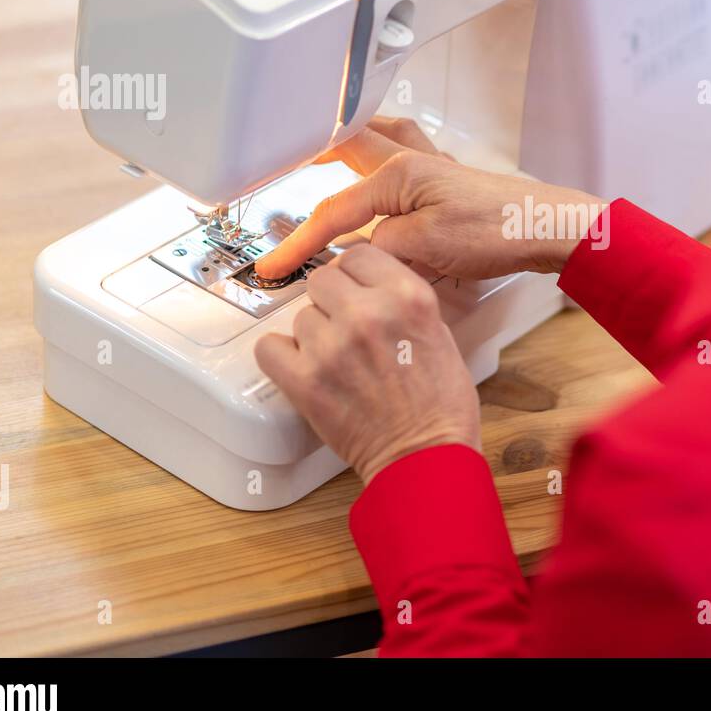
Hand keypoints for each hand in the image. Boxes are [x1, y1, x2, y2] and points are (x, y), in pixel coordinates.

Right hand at [253, 116, 605, 279]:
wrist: (546, 227)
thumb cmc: (497, 231)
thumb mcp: (427, 249)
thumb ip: (382, 248)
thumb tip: (359, 252)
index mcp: (399, 174)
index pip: (333, 212)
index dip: (299, 243)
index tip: (274, 266)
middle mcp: (412, 161)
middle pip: (349, 145)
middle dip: (312, 152)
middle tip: (280, 156)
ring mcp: (432, 167)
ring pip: (379, 138)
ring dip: (351, 140)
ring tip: (326, 146)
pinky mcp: (449, 181)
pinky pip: (404, 155)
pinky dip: (383, 156)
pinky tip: (382, 170)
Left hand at [254, 243, 479, 482]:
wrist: (425, 457)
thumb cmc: (441, 405)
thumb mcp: (439, 332)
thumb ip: (401, 301)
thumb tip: (365, 285)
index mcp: (408, 296)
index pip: (359, 253)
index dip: (355, 274)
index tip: (355, 289)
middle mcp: (369, 313)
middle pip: (323, 279)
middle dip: (332, 301)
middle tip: (344, 327)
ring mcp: (333, 346)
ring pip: (301, 316)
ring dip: (313, 335)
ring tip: (337, 361)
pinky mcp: (305, 381)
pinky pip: (269, 347)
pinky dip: (282, 357)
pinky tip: (303, 369)